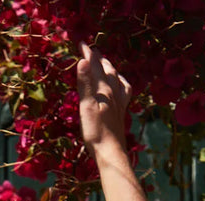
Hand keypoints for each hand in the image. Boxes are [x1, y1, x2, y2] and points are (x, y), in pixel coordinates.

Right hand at [76, 43, 131, 157]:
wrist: (110, 152)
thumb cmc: (95, 132)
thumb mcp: (86, 107)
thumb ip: (85, 84)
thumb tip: (84, 60)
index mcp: (103, 89)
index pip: (95, 66)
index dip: (88, 54)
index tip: (81, 43)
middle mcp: (114, 92)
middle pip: (106, 69)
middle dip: (98, 58)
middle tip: (91, 49)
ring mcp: (119, 102)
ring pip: (115, 78)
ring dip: (109, 67)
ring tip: (105, 61)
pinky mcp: (120, 112)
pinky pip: (124, 90)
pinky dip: (120, 82)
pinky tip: (120, 84)